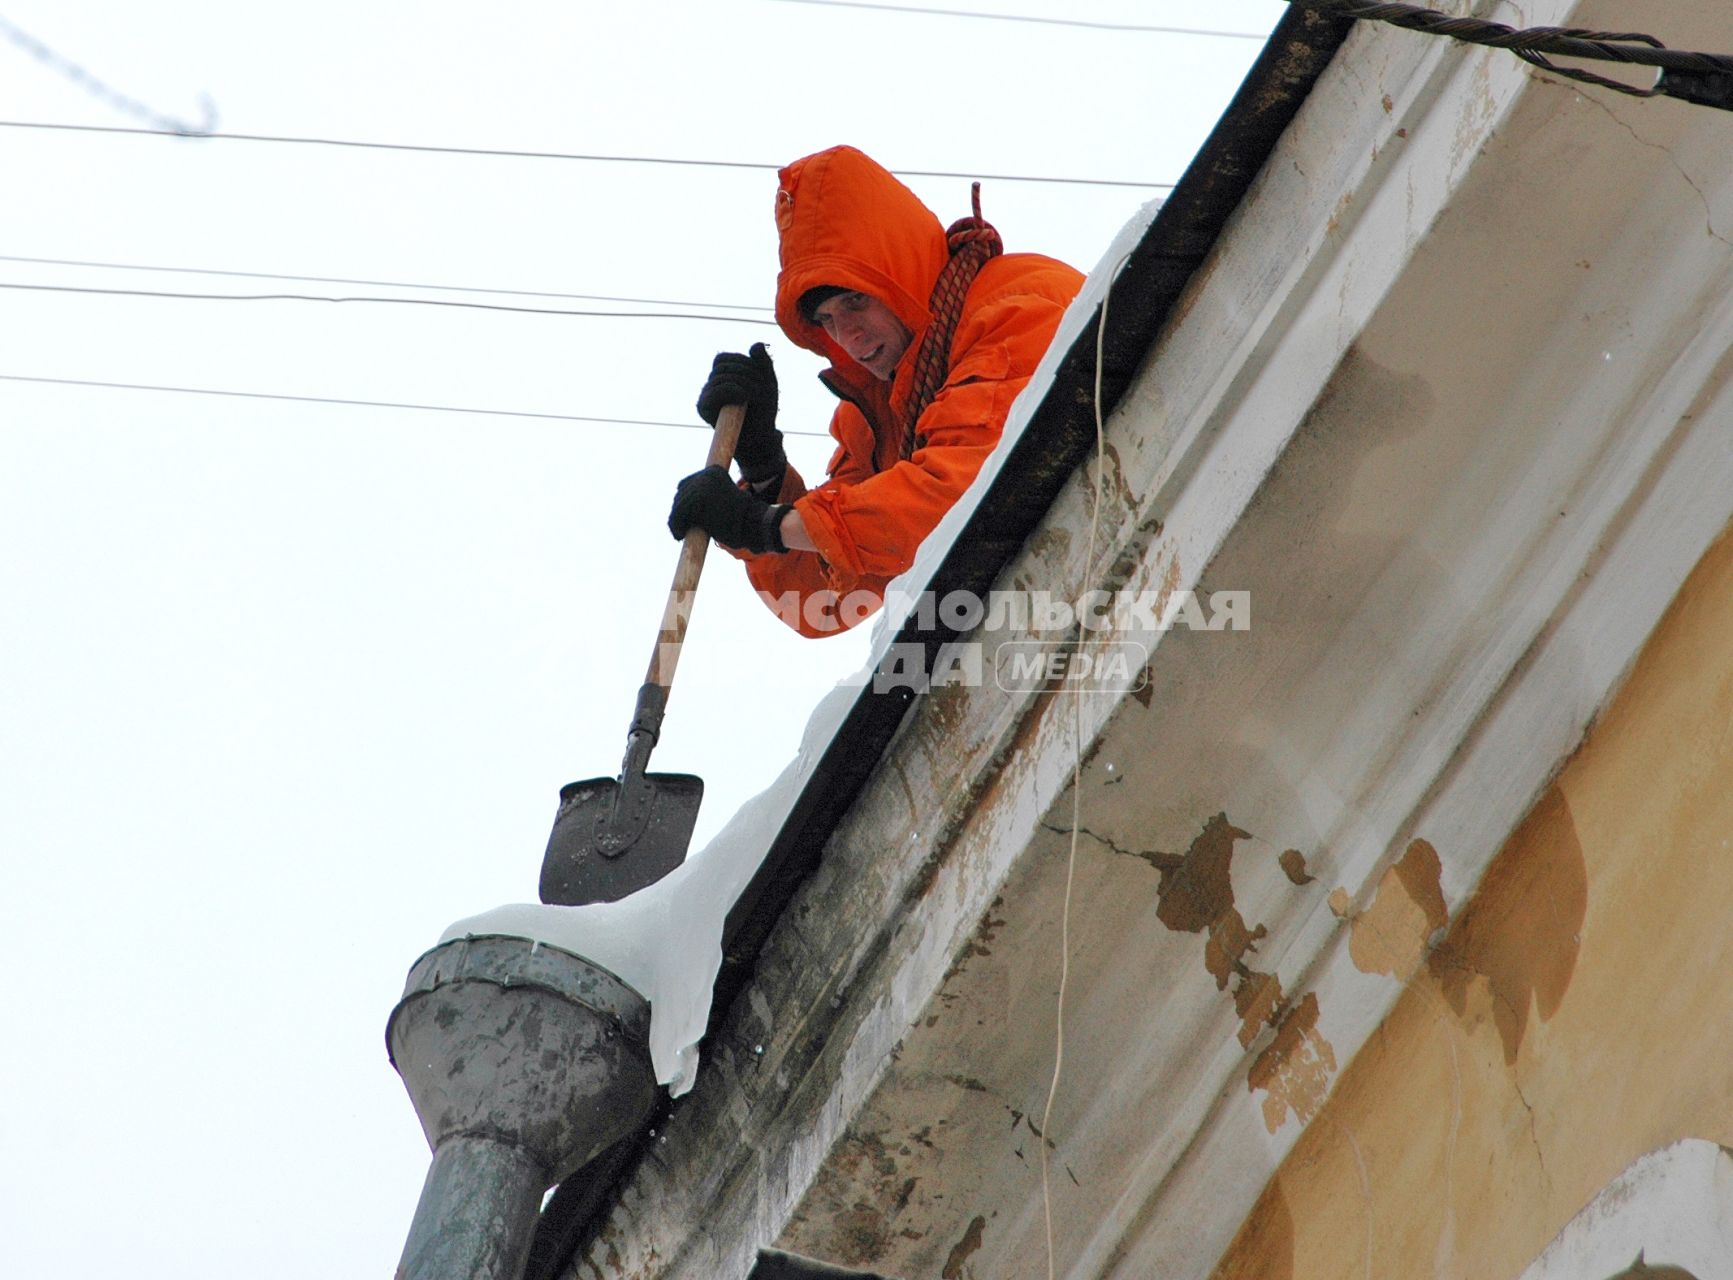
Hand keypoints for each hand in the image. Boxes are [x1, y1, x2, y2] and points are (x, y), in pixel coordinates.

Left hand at [667, 465, 787, 553]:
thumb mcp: (726, 500)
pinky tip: (679, 535)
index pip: (686, 484)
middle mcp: (705, 475)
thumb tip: (687, 508)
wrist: (755, 524)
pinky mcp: (697, 501)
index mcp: (713, 471)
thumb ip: (710, 498)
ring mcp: (701, 487)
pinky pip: (678, 515)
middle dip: (678, 512)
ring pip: (678, 505)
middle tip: (680, 528)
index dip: (683, 501)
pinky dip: (675, 526)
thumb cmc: (744, 519)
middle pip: (680, 494)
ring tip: (679, 533)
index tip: (684, 517)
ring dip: (676, 520)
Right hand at [697, 343, 783, 484]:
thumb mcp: (768, 382)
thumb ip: (763, 363)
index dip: (742, 362)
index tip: (760, 376)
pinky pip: (714, 392)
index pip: (723, 358)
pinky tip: (743, 397)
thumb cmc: (762, 409)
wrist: (760, 435)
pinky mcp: (703, 408)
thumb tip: (756, 345)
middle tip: (763, 389)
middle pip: (722, 366)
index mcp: (721, 375)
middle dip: (747, 373)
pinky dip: (731, 391)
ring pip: (721, 377)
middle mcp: (710, 384)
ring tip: (758, 397)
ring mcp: (706, 396)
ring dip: (745, 384)